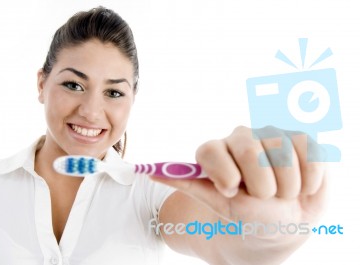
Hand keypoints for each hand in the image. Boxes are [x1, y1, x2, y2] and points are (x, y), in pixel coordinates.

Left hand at [152, 126, 327, 263]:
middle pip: (249, 149)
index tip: (232, 191)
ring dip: (286, 186)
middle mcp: (242, 137)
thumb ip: (190, 183)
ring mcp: (272, 134)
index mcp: (217, 151)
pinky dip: (309, 178)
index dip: (224, 174)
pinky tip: (303, 185)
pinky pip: (310, 149)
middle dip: (261, 186)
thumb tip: (149, 170)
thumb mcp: (219, 203)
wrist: (285, 221)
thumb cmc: (249, 214)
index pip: (210, 149)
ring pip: (282, 150)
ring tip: (283, 192)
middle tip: (263, 197)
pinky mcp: (302, 138)